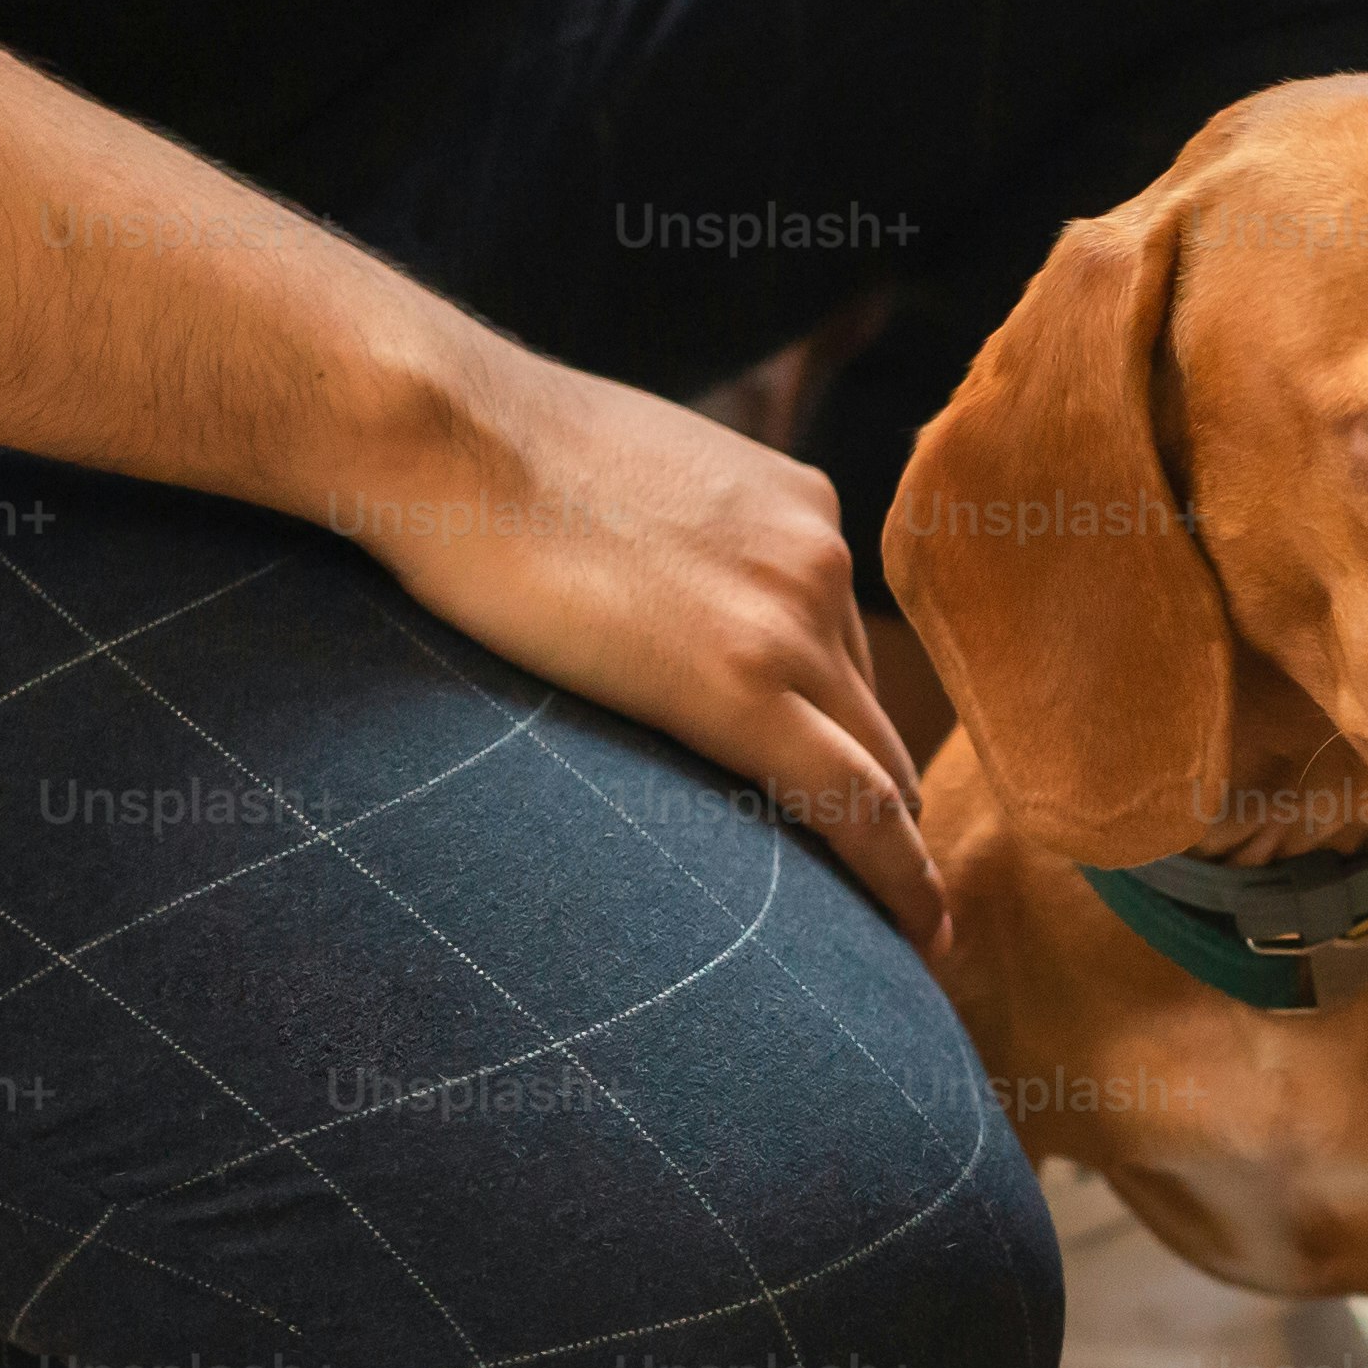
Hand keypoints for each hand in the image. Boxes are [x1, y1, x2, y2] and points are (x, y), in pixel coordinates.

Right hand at [337, 347, 946, 950]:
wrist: (443, 433)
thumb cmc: (487, 456)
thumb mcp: (622, 485)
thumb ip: (671, 546)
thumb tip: (649, 601)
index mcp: (794, 508)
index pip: (840, 650)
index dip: (855, 732)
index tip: (877, 799)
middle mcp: (817, 558)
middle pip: (869, 713)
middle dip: (885, 799)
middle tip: (902, 892)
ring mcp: (791, 617)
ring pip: (874, 764)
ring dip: (892, 845)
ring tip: (910, 931)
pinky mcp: (743, 683)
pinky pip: (852, 801)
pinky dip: (902, 875)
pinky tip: (924, 933)